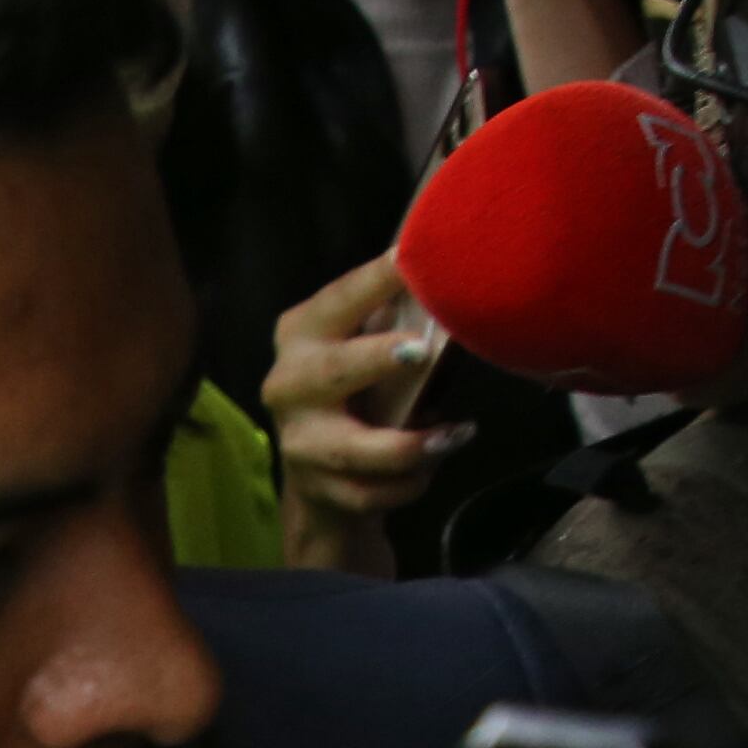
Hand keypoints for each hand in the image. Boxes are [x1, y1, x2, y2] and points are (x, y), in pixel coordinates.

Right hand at [262, 251, 471, 576]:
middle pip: (332, 372)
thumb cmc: (357, 396)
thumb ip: (395, 323)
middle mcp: (288, 384)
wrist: (319, 482)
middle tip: (422, 350)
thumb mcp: (364, 349)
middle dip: (376, 359)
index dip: (376, 281)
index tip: (412, 257)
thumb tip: (458, 287)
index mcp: (301, 335)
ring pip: (355, 447)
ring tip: (456, 434)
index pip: (340, 300)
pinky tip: (430, 467)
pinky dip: (410, 482)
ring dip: (412, 445)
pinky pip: (371, 490)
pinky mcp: (317, 488)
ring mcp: (299, 441)